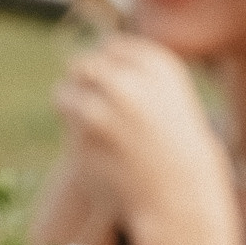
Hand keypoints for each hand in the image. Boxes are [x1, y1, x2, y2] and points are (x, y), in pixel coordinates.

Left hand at [53, 37, 239, 244]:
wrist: (180, 197)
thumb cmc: (176, 148)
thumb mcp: (168, 97)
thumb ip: (132, 74)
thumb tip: (83, 60)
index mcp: (155, 65)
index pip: (111, 47)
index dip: (112, 67)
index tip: (121, 88)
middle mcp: (127, 82)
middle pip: (84, 64)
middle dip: (86, 83)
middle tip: (100, 107)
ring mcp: (100, 110)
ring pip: (65, 92)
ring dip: (74, 107)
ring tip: (98, 128)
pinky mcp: (80, 139)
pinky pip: (67, 127)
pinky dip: (77, 136)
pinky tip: (101, 151)